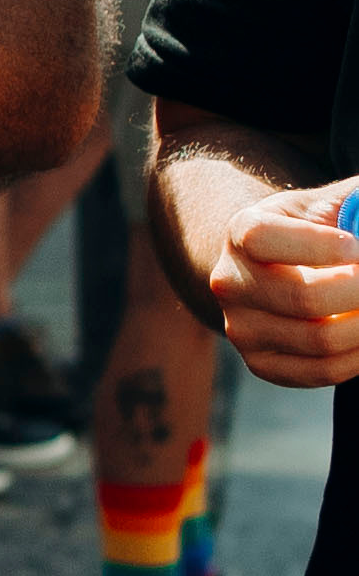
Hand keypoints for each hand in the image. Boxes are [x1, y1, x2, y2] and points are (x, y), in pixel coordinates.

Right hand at [207, 177, 358, 384]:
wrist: (269, 267)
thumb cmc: (306, 231)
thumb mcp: (322, 205)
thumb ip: (353, 204)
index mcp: (240, 233)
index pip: (264, 239)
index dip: (319, 245)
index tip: (355, 244)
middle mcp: (230, 282)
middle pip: (305, 298)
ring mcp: (241, 328)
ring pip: (321, 341)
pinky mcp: (261, 364)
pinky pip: (323, 371)